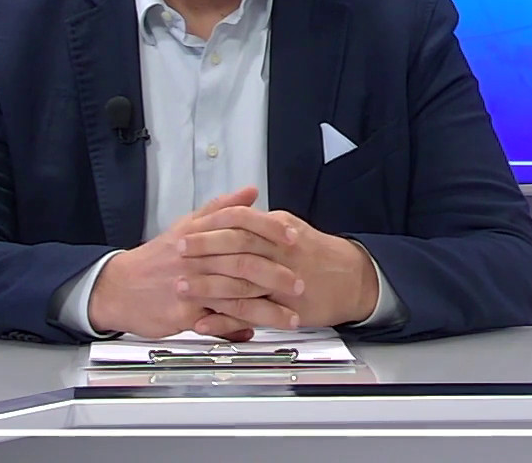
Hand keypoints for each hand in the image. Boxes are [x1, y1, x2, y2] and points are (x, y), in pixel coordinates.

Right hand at [87, 187, 302, 339]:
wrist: (118, 287)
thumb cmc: (157, 259)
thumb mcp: (185, 225)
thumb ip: (220, 208)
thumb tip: (250, 191)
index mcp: (198, 232)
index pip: (239, 223)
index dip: (269, 229)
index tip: (293, 238)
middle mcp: (195, 256)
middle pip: (243, 260)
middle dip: (276, 272)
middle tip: (300, 281)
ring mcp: (190, 284)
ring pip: (236, 294)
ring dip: (267, 307)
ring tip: (292, 315)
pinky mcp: (184, 312)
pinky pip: (219, 319)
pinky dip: (241, 325)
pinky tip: (260, 329)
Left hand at [179, 208, 377, 336]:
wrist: (354, 280)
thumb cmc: (319, 254)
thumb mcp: (291, 228)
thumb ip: (261, 222)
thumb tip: (233, 209)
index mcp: (281, 232)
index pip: (240, 224)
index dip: (210, 229)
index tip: (185, 232)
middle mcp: (282, 255)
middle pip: (238, 249)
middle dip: (204, 252)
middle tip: (177, 254)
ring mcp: (283, 284)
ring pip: (241, 283)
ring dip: (208, 286)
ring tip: (183, 287)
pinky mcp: (285, 311)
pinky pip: (250, 315)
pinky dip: (224, 320)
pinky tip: (204, 321)